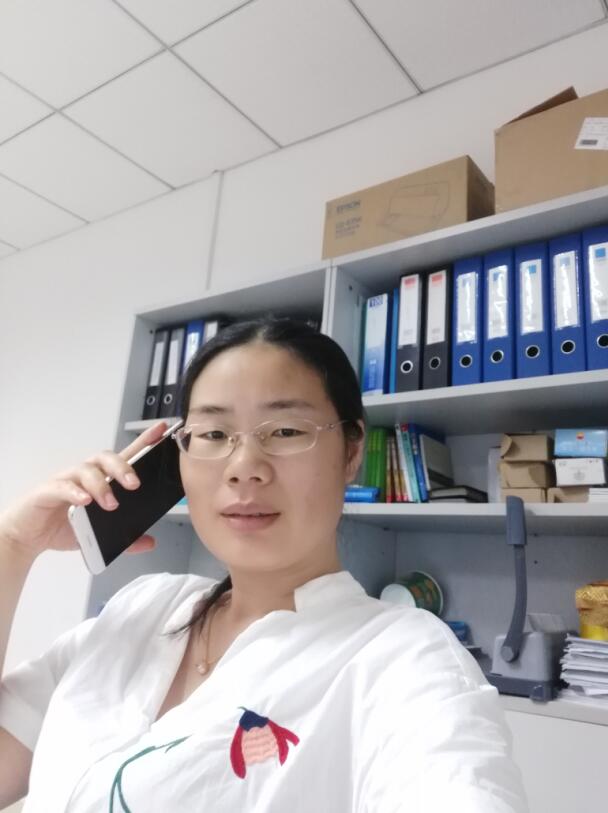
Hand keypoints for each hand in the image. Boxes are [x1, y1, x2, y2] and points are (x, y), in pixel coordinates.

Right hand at [0, 421, 169, 560]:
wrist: (27, 536)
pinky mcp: (47, 491)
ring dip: (102, 485)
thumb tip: (149, 542)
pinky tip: (84, 501)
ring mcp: (65, 480)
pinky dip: (75, 492)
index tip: (161, 431)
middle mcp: (84, 474)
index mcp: (100, 479)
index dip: (143, 442)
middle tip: (135, 485)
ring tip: (111, 504)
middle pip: (105, 458)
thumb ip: (125, 539)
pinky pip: (62, 486)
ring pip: (86, 470)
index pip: (124, 455)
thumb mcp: (98, 536)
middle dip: (123, 467)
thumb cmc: (62, 526)